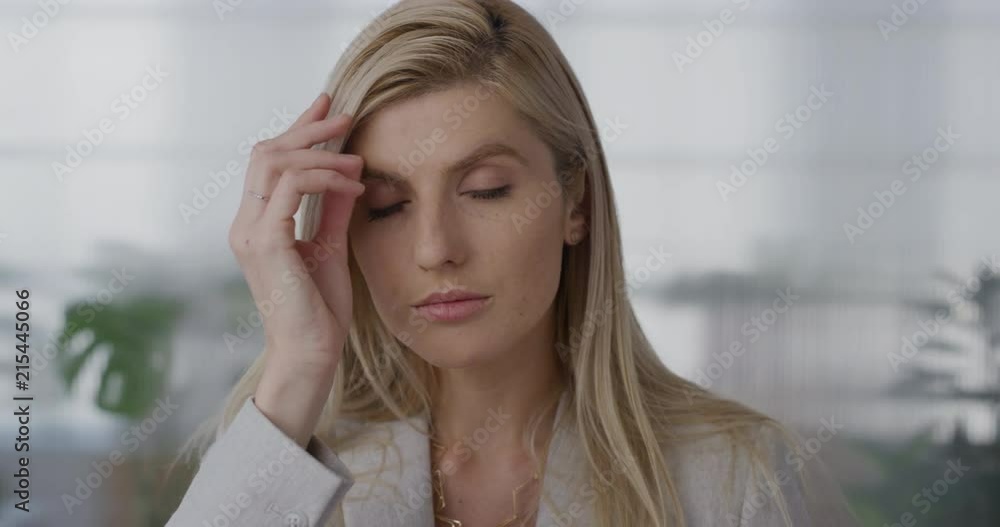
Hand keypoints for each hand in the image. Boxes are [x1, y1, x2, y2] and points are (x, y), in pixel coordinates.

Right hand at [227, 92, 363, 444]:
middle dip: (308, 128)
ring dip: (321, 153)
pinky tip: (353, 186)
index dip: (298, 129)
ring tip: (358, 161)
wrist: (311, 354)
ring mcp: (250, 233)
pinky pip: (291, 188)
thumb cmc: (320, 310)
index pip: (270, 162)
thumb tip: (347, 173)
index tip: (328, 105)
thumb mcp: (331, 247)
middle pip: (267, 152)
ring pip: (274, 162)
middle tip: (347, 117)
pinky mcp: (265, 244)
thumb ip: (333, 209)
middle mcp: (245, 224)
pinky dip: (324, 178)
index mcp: (257, 224)